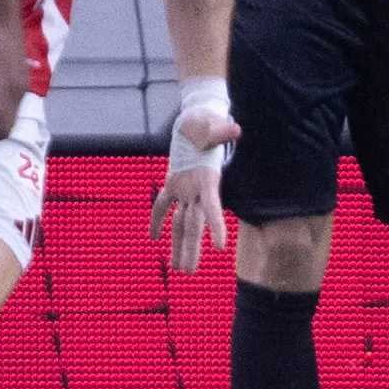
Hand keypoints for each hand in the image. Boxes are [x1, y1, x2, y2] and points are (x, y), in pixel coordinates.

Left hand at [152, 106, 237, 274]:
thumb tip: (234, 130)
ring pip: (181, 222)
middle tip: (189, 272)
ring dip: (179, 244)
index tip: (220, 247)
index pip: (212, 206)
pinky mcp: (174, 183)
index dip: (216, 225)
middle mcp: (197, 189)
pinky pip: (164, 205)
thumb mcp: (213, 123)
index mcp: (206, 178)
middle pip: (194, 223)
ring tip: (178, 268)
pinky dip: (158, 220)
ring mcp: (185, 188)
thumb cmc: (206, 120)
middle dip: (191, 248)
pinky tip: (153, 238)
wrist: (199, 117)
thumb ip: (221, 130)